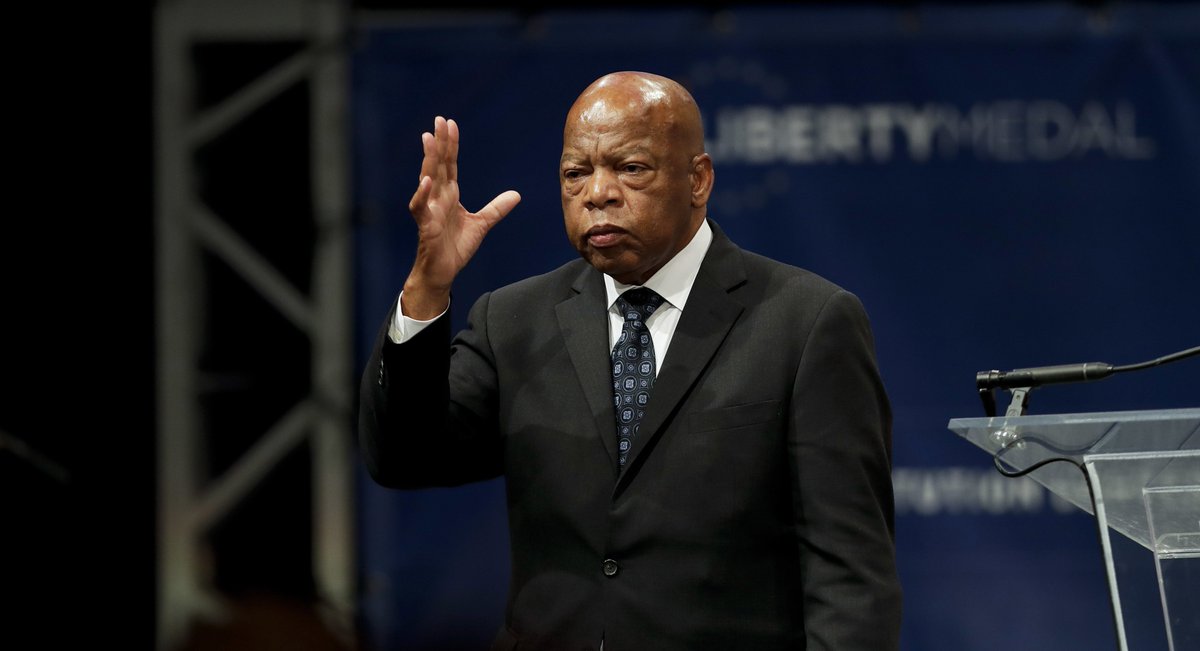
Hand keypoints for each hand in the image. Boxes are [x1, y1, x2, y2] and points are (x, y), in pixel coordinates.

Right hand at [402, 116, 520, 318]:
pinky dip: (423, 194)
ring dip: (429, 160)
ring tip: (429, 139)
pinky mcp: (426, 225)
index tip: (451, 124)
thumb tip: (516, 195)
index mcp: (449, 195)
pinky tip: (427, 181)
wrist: (443, 271)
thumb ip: (496, 209)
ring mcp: (430, 210)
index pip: (450, 164)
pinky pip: (422, 207)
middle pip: (439, 165)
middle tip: (439, 120)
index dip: (451, 145)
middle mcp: (438, 198)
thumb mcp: (482, 224)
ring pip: (428, 180)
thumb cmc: (455, 247)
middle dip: (439, 143)